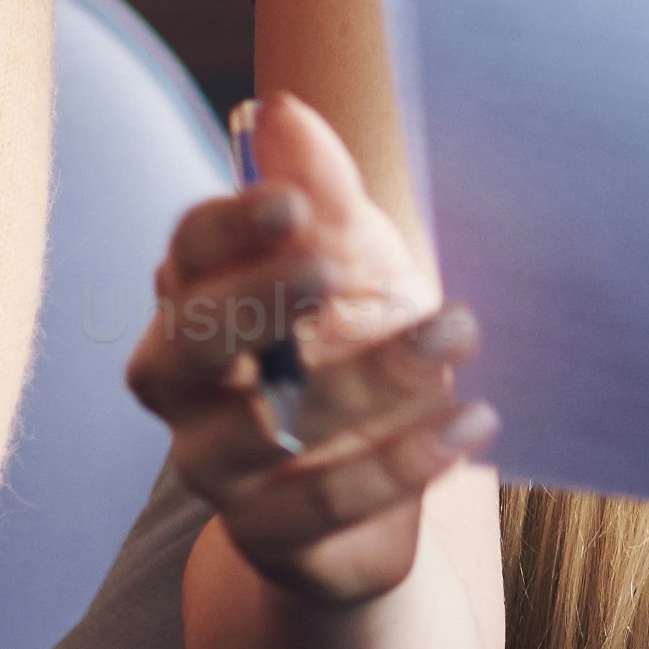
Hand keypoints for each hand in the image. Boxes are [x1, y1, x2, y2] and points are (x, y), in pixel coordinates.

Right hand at [121, 91, 485, 607]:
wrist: (391, 482)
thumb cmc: (361, 350)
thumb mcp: (362, 267)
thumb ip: (325, 198)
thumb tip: (281, 110)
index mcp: (201, 301)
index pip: (185, 258)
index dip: (228, 231)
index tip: (291, 204)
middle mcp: (188, 388)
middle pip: (180, 347)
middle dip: (250, 303)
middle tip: (327, 267)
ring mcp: (218, 468)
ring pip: (260, 431)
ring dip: (365, 379)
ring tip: (454, 336)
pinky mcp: (270, 538)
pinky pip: (317, 507)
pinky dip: (398, 464)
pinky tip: (469, 421)